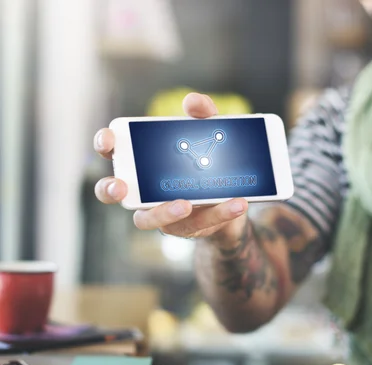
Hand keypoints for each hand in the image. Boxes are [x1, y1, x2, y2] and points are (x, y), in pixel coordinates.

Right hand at [93, 93, 247, 243]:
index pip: (112, 151)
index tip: (109, 140)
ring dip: (163, 212)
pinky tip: (237, 203)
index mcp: (142, 161)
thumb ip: (203, 115)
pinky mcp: (186, 227)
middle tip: (120, 187)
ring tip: (186, 204)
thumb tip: (192, 101)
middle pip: (112, 192)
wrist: (234, 193)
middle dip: (110, 189)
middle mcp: (142, 188)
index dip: (104, 144)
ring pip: (147, 220)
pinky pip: (198, 223)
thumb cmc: (209, 158)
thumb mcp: (209, 132)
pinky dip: (220, 213)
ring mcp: (161, 211)